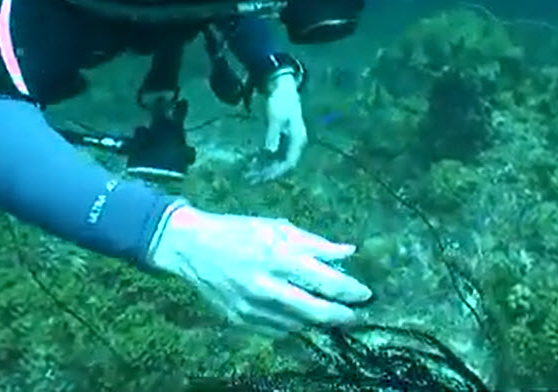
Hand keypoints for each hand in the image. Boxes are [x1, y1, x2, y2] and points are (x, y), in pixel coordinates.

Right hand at [148, 203, 371, 335]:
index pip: (327, 281)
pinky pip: (277, 329)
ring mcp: (254, 307)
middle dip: (342, 315)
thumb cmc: (238, 230)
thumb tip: (347, 252)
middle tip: (357, 315)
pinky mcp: (241, 319)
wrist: (191, 247)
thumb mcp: (277, 227)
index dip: (351, 290)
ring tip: (332, 315)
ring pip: (299, 324)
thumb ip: (313, 242)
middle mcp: (268, 285)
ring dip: (319, 321)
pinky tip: (302, 318)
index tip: (366, 293)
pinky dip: (294, 324)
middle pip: (317, 311)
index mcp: (280, 256)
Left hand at [251, 71, 306, 181]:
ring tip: (248, 173)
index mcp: (297, 139)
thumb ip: (273, 135)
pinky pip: (273, 153)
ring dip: (263, 167)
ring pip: (277, 160)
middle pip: (282, 164)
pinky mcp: (281, 136)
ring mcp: (288, 140)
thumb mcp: (276, 117)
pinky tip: (251, 160)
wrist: (281, 86)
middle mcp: (295, 142)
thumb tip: (269, 152)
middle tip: (250, 178)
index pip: (288, 162)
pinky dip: (263, 158)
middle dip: (266, 172)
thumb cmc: (280, 101)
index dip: (275, 172)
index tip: (261, 178)